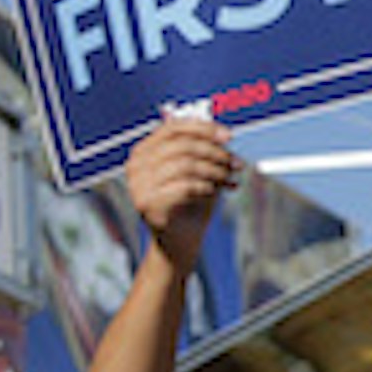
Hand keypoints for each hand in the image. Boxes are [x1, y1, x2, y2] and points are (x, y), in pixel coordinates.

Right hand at [124, 113, 236, 265]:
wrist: (178, 244)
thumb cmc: (188, 205)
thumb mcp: (195, 171)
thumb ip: (201, 149)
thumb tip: (218, 130)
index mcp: (143, 152)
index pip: (172, 128)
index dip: (203, 128)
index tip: (228, 136)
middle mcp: (136, 166)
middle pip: (182, 145)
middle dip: (215, 152)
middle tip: (235, 163)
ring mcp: (138, 186)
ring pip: (185, 164)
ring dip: (214, 170)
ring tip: (228, 178)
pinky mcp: (148, 205)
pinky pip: (185, 186)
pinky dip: (206, 187)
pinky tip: (214, 192)